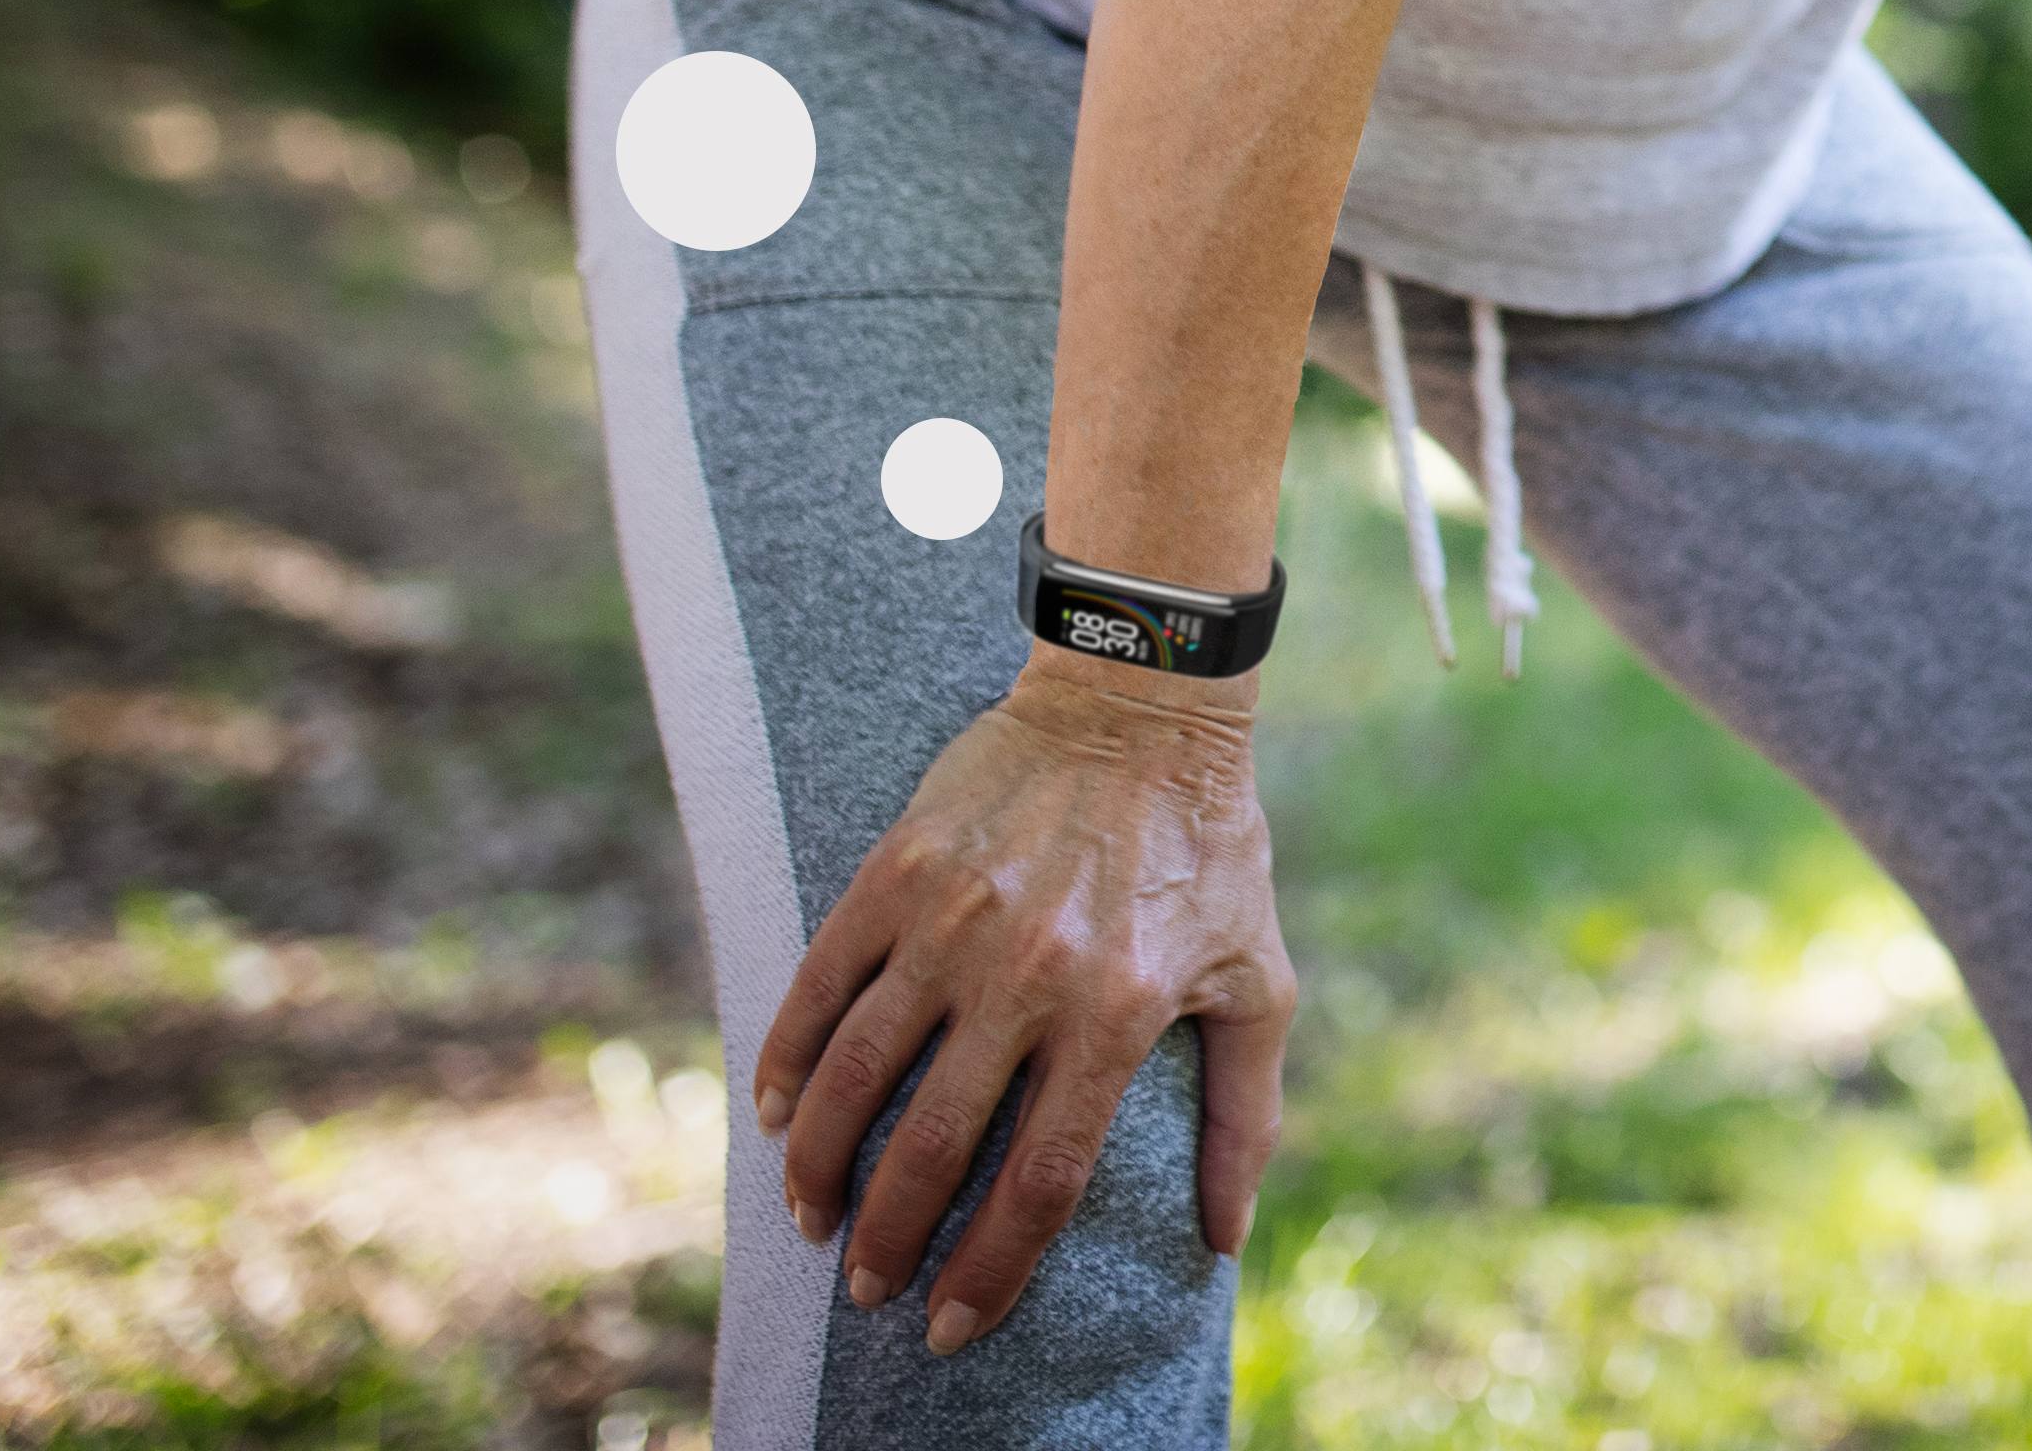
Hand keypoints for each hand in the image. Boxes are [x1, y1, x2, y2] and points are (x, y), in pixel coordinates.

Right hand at [752, 652, 1295, 1354]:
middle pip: (934, 1146)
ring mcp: (955, 921)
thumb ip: (1244, 1112)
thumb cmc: (1210, 850)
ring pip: (856, 1075)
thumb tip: (1224, 1237)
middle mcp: (1030, 973)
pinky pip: (820, 987)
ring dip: (820, 1166)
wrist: (1144, 704)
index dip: (990, 1269)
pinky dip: (785, 1060)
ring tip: (812, 1220)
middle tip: (868, 1285)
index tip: (951, 1326)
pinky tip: (775, 1115)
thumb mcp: (1256, 977)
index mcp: (1119, 1011)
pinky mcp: (899, 871)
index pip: (1040, 1181)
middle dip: (890, 1238)